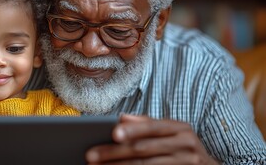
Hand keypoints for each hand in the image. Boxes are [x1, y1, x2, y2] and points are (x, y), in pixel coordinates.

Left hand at [85, 115, 218, 164]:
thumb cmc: (182, 147)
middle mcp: (186, 144)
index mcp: (179, 128)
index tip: (112, 133)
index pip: (152, 127)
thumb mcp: (170, 132)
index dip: (132, 130)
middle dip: (114, 153)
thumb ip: (147, 125)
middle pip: (144, 149)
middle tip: (91, 156)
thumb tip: (122, 118)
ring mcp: (187, 163)